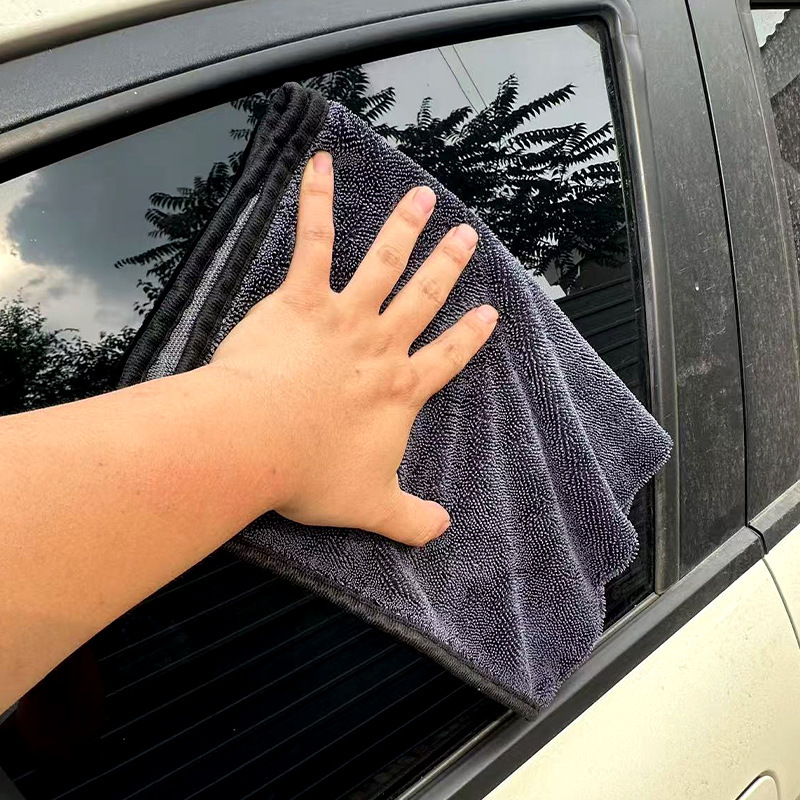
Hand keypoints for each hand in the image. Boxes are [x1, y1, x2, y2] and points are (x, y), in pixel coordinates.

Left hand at [209, 151, 497, 545]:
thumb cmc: (310, 473)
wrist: (257, 442)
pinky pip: (313, 242)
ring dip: (404, 228)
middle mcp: (380, 345)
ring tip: (423, 198)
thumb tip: (442, 531)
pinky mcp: (301, 298)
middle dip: (447, 267)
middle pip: (423, 298)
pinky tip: (321, 165)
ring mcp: (343, 316)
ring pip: (383, 263)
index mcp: (398, 389)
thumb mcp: (370, 506)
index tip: (489, 312)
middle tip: (467, 236)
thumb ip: (410, 520)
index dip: (469, 335)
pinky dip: (317, 202)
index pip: (446, 357)